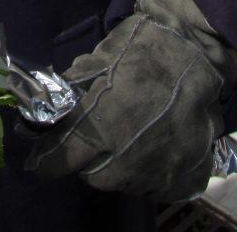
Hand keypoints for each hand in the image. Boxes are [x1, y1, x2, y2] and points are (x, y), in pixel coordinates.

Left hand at [27, 0, 236, 202]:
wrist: (197, 50)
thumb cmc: (141, 48)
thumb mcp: (96, 60)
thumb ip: (68, 92)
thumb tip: (39, 113)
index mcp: (103, 125)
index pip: (60, 160)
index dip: (45, 160)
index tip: (40, 159)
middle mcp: (129, 156)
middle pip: (91, 176)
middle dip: (85, 160)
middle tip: (92, 139)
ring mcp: (159, 170)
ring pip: (123, 183)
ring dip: (117, 167)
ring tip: (125, 140)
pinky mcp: (184, 176)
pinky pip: (154, 187)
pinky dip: (147, 173)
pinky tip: (150, 149)